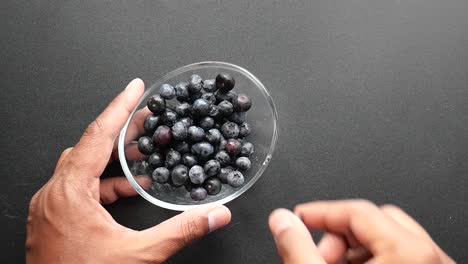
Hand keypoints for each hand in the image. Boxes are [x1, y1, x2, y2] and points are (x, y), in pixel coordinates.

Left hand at [26, 79, 230, 263]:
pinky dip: (106, 184)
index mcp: (69, 193)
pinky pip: (80, 188)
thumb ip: (181, 231)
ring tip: (145, 157)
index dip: (119, 107)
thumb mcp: (138, 255)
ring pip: (84, 167)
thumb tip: (216, 214)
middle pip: (90, 146)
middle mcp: (54, 195)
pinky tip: (129, 189)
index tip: (135, 87)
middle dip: (122, 130)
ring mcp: (51, 208)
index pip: (97, 136)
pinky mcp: (55, 220)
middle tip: (147, 118)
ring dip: (115, 161)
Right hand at [268, 200, 453, 263]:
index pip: (357, 210)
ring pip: (387, 240)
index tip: (299, 217)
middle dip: (338, 235)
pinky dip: (371, 261)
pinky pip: (400, 257)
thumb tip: (281, 220)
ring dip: (352, 250)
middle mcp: (429, 258)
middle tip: (317, 255)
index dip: (320, 212)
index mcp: (409, 252)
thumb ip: (296, 247)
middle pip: (374, 222)